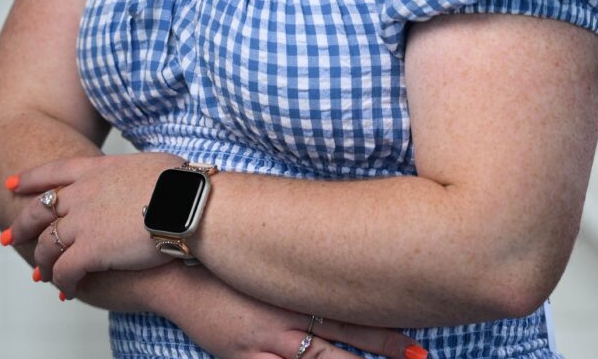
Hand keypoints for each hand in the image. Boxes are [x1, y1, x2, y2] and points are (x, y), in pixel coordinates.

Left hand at [6, 151, 183, 293]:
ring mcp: (83, 222)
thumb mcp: (148, 164)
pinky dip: (62, 282)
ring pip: (46, 245)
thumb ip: (130, 172)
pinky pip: (64, 271)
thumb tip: (137, 176)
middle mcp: (83, 194)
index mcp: (97, 170)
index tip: (12, 184)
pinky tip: (68, 291)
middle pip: (39, 210)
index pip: (53, 172)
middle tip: (9, 237)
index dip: (30, 178)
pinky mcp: (90, 251)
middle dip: (20, 225)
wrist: (186, 205)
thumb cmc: (180, 185)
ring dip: (41, 262)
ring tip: (41, 274)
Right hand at [168, 266, 425, 358]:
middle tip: (420, 354)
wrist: (177, 266)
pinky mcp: (245, 357)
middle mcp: (290, 312)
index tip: (419, 324)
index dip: (385, 317)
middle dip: (385, 346)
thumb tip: (337, 249)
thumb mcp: (268, 249)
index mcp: (298, 282)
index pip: (351, 301)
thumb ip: (300, 256)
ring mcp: (269, 340)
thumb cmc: (224, 253)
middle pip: (347, 334)